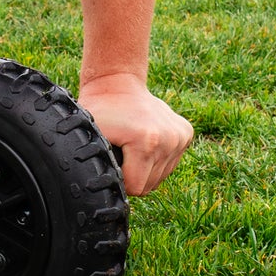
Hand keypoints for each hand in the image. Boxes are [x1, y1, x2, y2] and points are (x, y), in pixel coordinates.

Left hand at [79, 72, 192, 196]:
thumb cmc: (99, 112)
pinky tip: (144, 141)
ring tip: (131, 145)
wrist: (117, 83)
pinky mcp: (186, 132)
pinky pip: (170, 163)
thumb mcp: (89, 139)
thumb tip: (91, 191)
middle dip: (133, 175)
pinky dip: (156, 158)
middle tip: (121, 152)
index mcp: (147, 142)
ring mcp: (181, 135)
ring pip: (161, 176)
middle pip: (150, 185)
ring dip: (145, 167)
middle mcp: (170, 139)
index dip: (120, 180)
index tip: (112, 162)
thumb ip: (92, 166)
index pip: (136, 188)